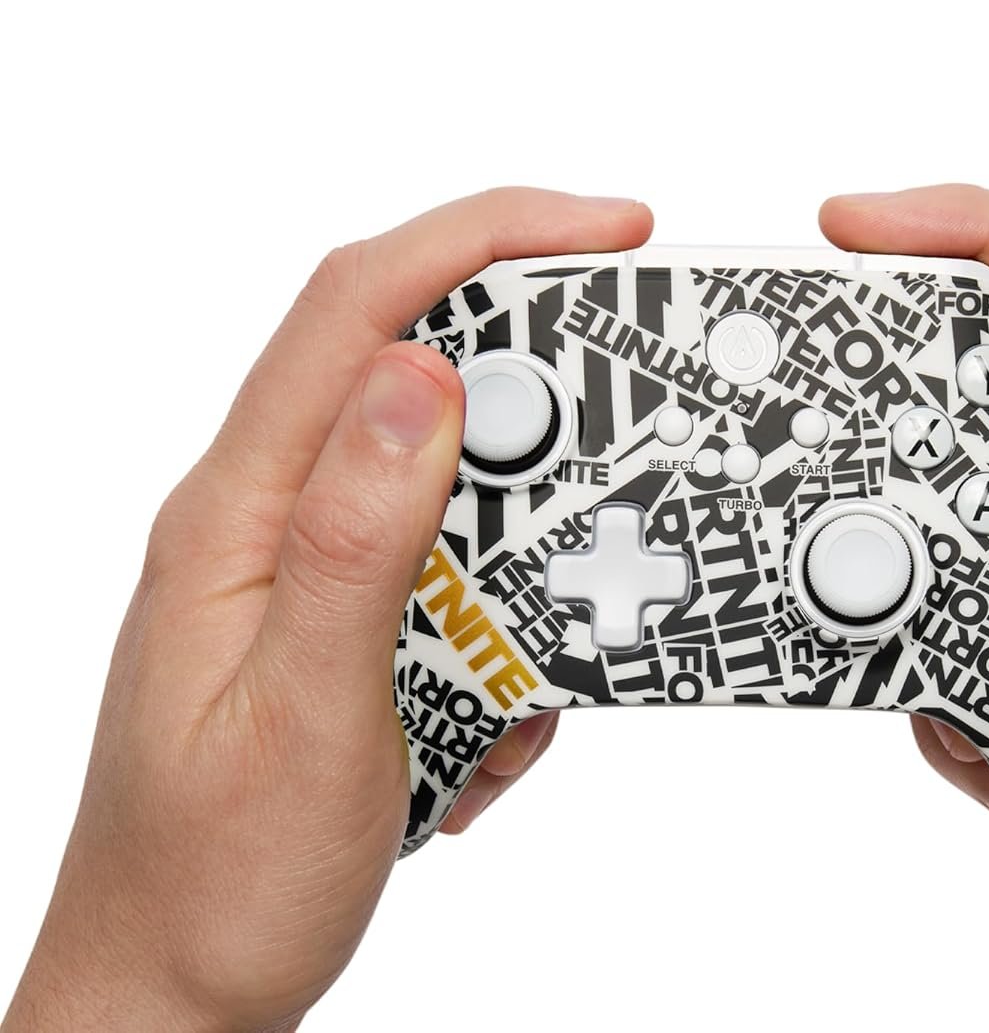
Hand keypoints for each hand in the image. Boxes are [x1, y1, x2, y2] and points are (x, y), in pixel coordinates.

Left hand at [2, 189, 651, 1031]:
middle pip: (413, 378)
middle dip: (537, 416)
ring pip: (451, 498)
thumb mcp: (304, 711)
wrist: (171, 995)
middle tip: (621, 472)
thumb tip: (415, 376)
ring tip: (521, 678)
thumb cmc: (215, 879)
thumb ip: (355, 537)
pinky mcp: (342, 625)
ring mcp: (304, 572)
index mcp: (235, 513)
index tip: (608, 228)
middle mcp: (264, 518)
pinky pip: (452, 586)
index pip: (355, 309)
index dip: (485, 237)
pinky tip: (485, 735)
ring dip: (525, 567)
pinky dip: (502, 644)